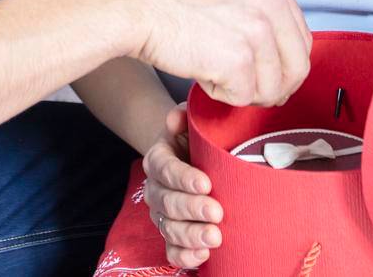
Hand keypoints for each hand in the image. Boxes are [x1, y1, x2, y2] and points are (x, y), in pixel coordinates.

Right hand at [118, 0, 310, 106]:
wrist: (130, 2)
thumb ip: (257, 6)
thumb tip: (278, 48)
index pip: (300, 38)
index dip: (281, 64)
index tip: (261, 73)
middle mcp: (272, 0)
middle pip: (296, 66)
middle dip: (272, 86)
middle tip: (243, 89)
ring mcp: (257, 30)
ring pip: (272, 88)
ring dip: (242, 91)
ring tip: (211, 70)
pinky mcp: (238, 60)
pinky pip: (243, 98)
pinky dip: (220, 95)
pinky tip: (199, 73)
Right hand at [143, 105, 223, 269]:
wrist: (191, 159)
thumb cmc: (196, 140)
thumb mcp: (192, 122)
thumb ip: (185, 116)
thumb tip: (177, 118)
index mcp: (159, 158)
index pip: (165, 169)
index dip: (182, 178)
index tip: (205, 183)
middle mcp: (156, 188)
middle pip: (167, 202)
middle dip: (192, 208)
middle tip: (217, 212)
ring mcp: (162, 214)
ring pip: (169, 228)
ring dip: (191, 235)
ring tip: (215, 237)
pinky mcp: (172, 235)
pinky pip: (172, 250)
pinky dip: (185, 256)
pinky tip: (203, 256)